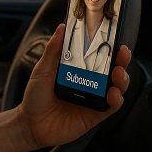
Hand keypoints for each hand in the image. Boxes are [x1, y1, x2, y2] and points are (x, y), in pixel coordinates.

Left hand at [16, 24, 130, 149]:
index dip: (109, 48)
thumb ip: (53, 50)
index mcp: (78, 71)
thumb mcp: (42, 70)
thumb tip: (61, 28)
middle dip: (121, 61)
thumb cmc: (35, 97)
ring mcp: (93, 99)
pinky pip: (111, 107)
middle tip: (122, 53)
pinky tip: (113, 94)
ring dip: (122, 79)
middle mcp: (89, 84)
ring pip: (116, 88)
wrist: (30, 124)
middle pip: (112, 70)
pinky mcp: (95, 115)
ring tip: (118, 73)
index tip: (115, 37)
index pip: (98, 57)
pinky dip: (116, 100)